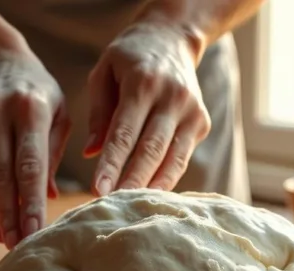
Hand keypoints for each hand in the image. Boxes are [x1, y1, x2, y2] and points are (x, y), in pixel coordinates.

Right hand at [0, 53, 70, 248]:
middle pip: (2, 176)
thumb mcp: (57, 114)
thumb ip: (53, 155)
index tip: (36, 232)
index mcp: (30, 109)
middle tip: (18, 247)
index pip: (30, 165)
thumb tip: (49, 198)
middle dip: (10, 216)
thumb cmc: (36, 94)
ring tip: (5, 240)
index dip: (31, 202)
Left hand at [85, 23, 209, 195]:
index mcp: (144, 82)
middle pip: (151, 150)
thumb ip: (98, 112)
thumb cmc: (130, 58)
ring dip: (151, 187)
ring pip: (172, 159)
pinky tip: (150, 196)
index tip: (97, 189)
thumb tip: (92, 153)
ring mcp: (192, 112)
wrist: (173, 38)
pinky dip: (167, 179)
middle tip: (113, 207)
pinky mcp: (202, 124)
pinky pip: (182, 159)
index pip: (124, 132)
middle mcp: (173, 98)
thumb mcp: (105, 72)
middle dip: (131, 182)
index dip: (111, 163)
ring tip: (132, 209)